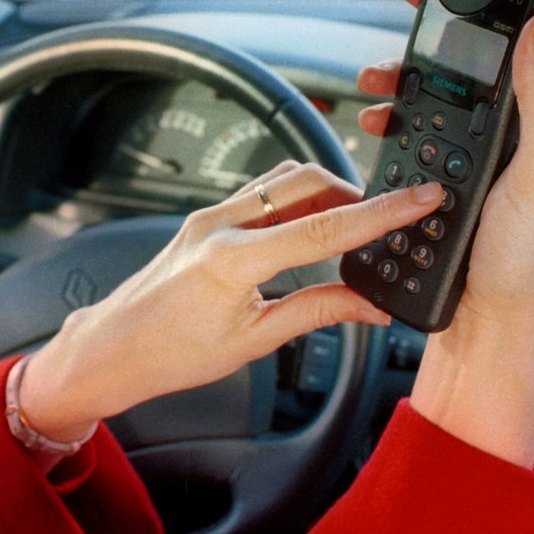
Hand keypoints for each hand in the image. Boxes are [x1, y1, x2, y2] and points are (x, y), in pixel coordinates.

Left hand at [19, 163, 442, 441]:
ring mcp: (209, 216)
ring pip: (283, 180)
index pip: (327, 226)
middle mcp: (220, 224)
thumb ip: (318, 312)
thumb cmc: (171, 352)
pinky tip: (310, 227)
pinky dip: (294, 201)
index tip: (420, 198)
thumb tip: (371, 306)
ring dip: (324, 193)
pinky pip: (260, 193)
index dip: (383, 212)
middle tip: (386, 220)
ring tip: (351, 226)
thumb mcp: (254, 340)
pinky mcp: (205, 219)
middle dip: (355, 194)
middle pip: (308, 183)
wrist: (114, 348)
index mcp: (234, 259)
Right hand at [357, 0, 533, 465]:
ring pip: (459, 81)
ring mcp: (498, 149)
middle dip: (464, 14)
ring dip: (419, 67)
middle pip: (506, 46)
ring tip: (383, 67)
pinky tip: (380, 112)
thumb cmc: (526, 265)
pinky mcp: (463, 169)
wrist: (486, 326)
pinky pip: (431, 119)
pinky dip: (402, 108)